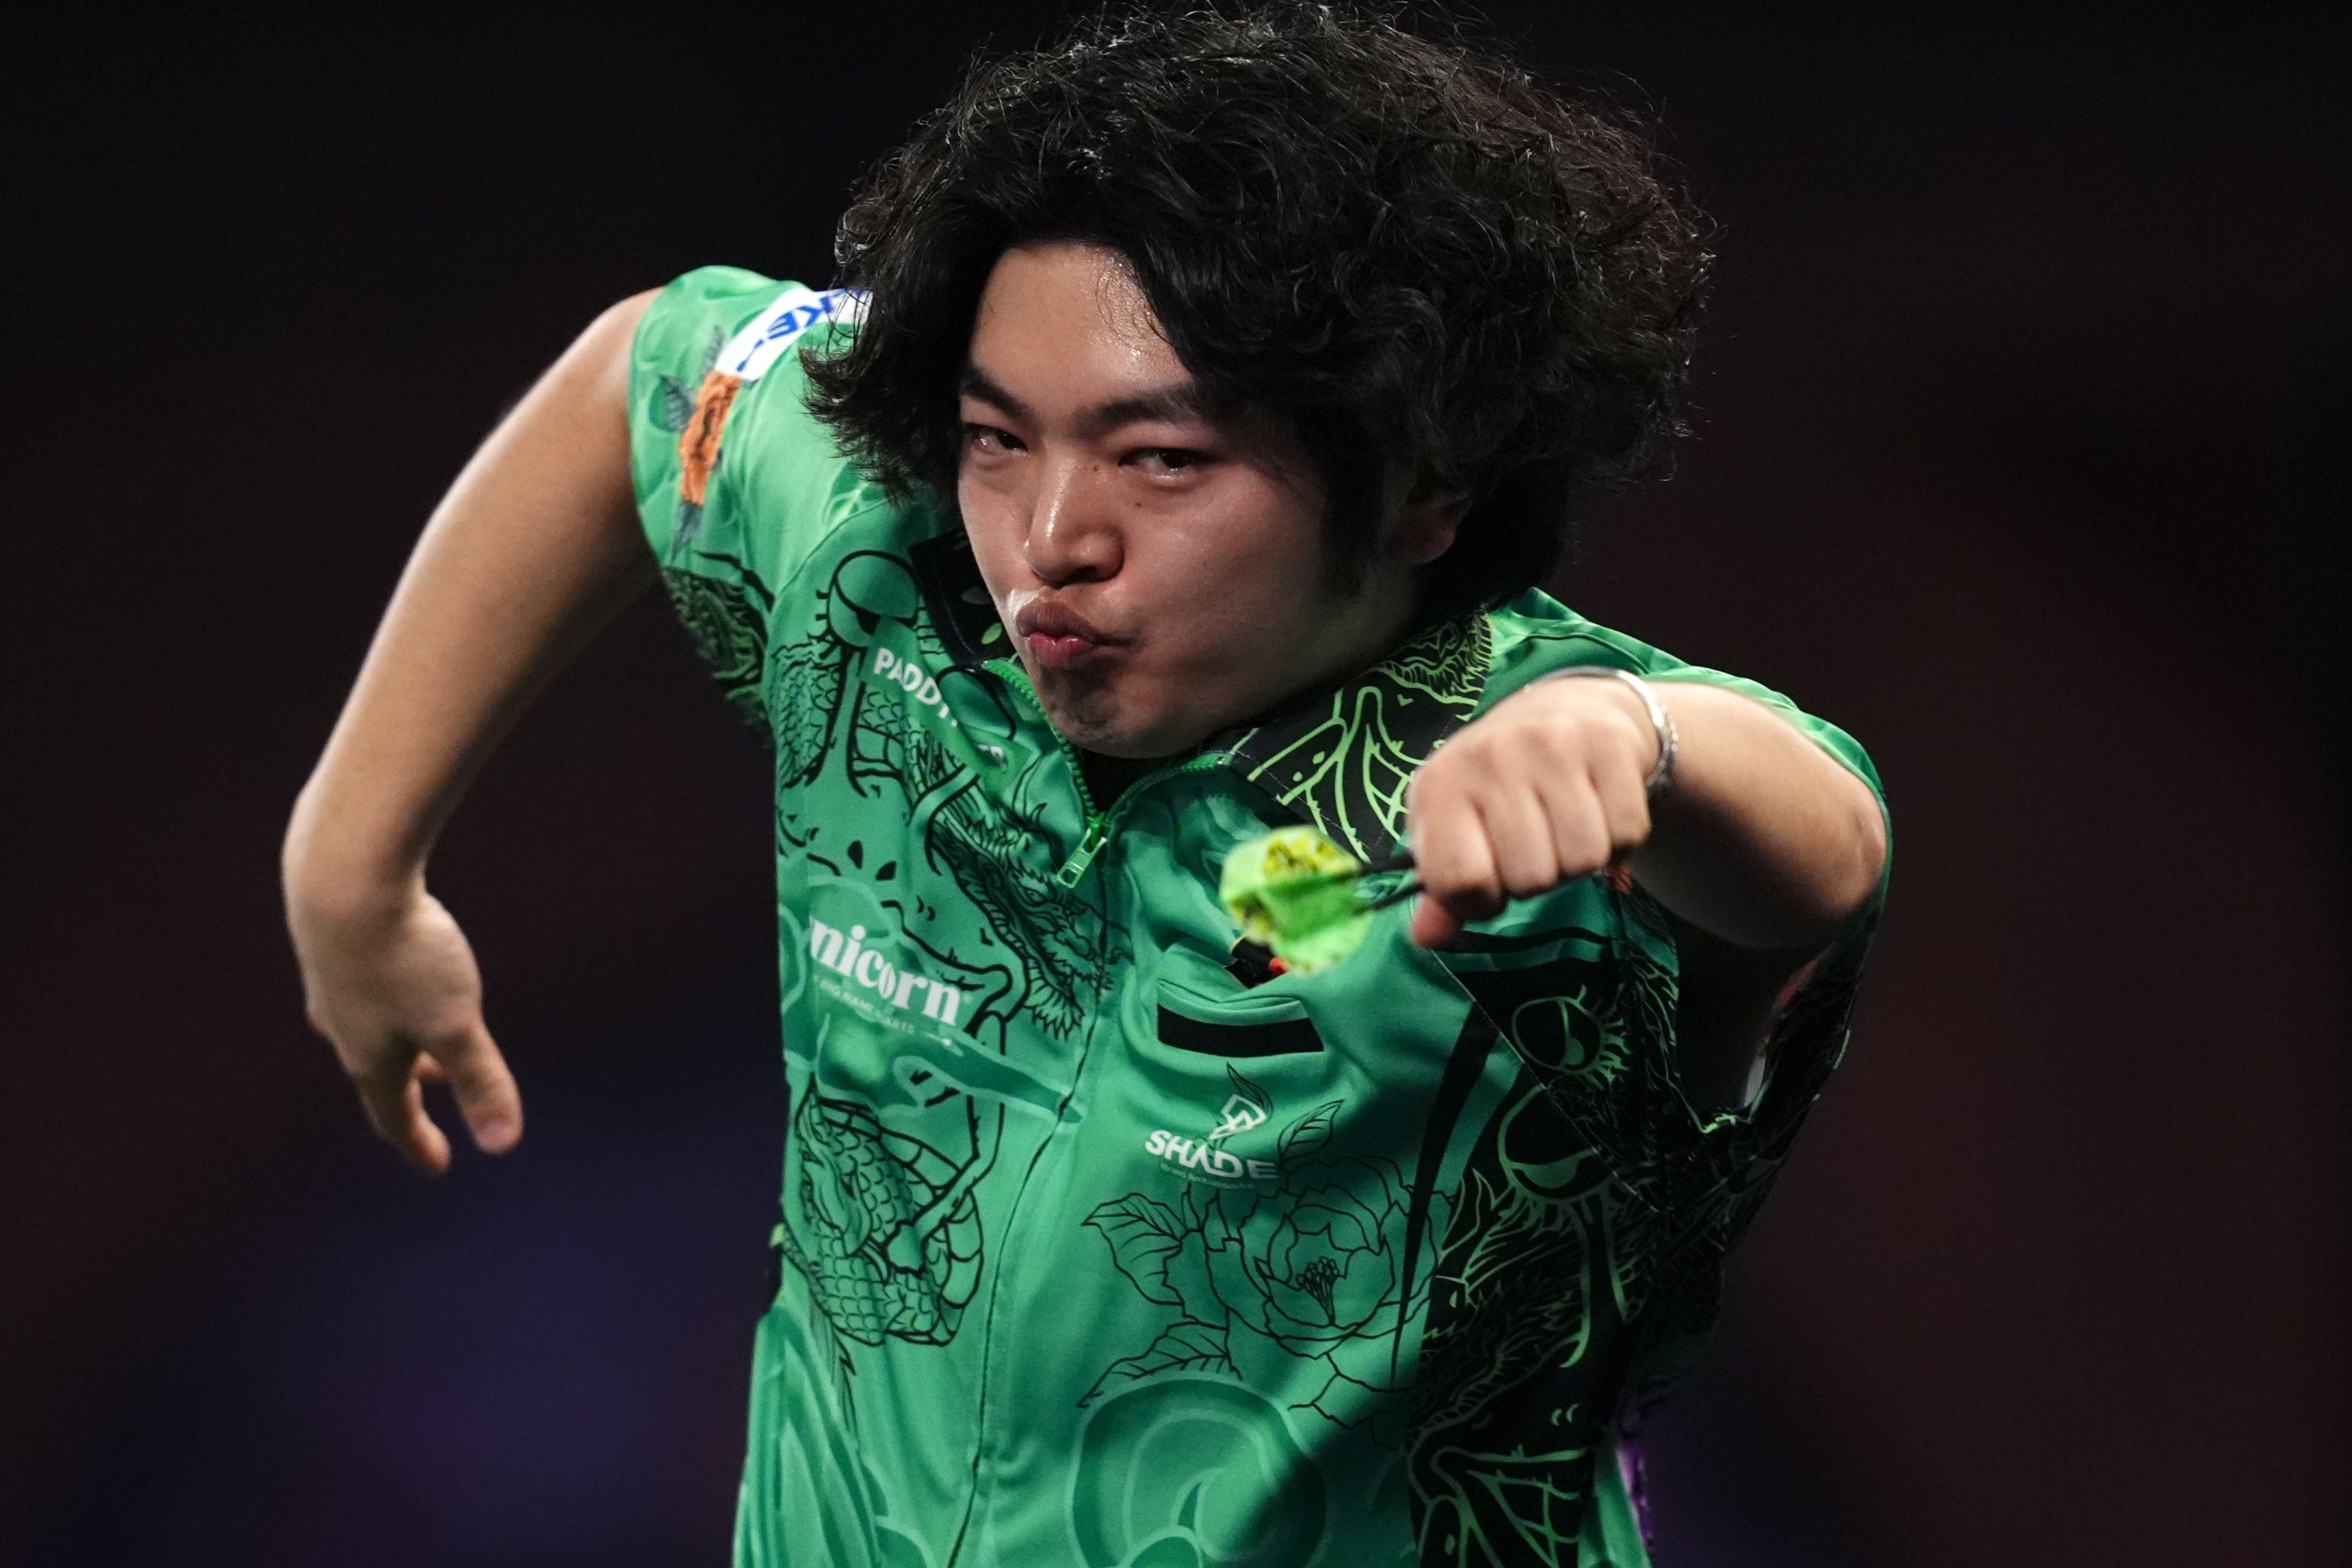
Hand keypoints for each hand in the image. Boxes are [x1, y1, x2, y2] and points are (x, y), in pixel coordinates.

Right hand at [289, 885, 521, 1173]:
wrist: (343, 875)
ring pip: (368, 1026)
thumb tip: (503, 1145)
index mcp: (371, 1058)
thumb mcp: (456, 1025)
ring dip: (401, 1042)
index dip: (420, 1144)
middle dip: (410, 1090)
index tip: (439, 1165)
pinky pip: (362, 983)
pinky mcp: (331, 940)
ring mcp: (331, 982)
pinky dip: (387, 998)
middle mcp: (343, 1026)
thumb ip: (481, 1082)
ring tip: (423, 1041)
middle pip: (379, 1072)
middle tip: (436, 1094)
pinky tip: (396, 972)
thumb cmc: (402, 955)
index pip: (395, 1117)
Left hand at [1405, 674, 1660, 947]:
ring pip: (1582, 860)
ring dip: (1577, 861)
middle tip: (1534, 842)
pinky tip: (1597, 809)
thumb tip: (1428, 937)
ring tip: (1562, 826)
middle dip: (1535, 878)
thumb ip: (1443, 887)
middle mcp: (1493, 755)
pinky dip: (1616, 840)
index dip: (1478, 901)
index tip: (1488, 881)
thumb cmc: (1499, 783)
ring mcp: (1554, 743)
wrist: (1567, 710)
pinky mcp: (1610, 743)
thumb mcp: (1457, 826)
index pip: (1457, 879)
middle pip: (1529, 879)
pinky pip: (1626, 834)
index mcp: (1441, 783)